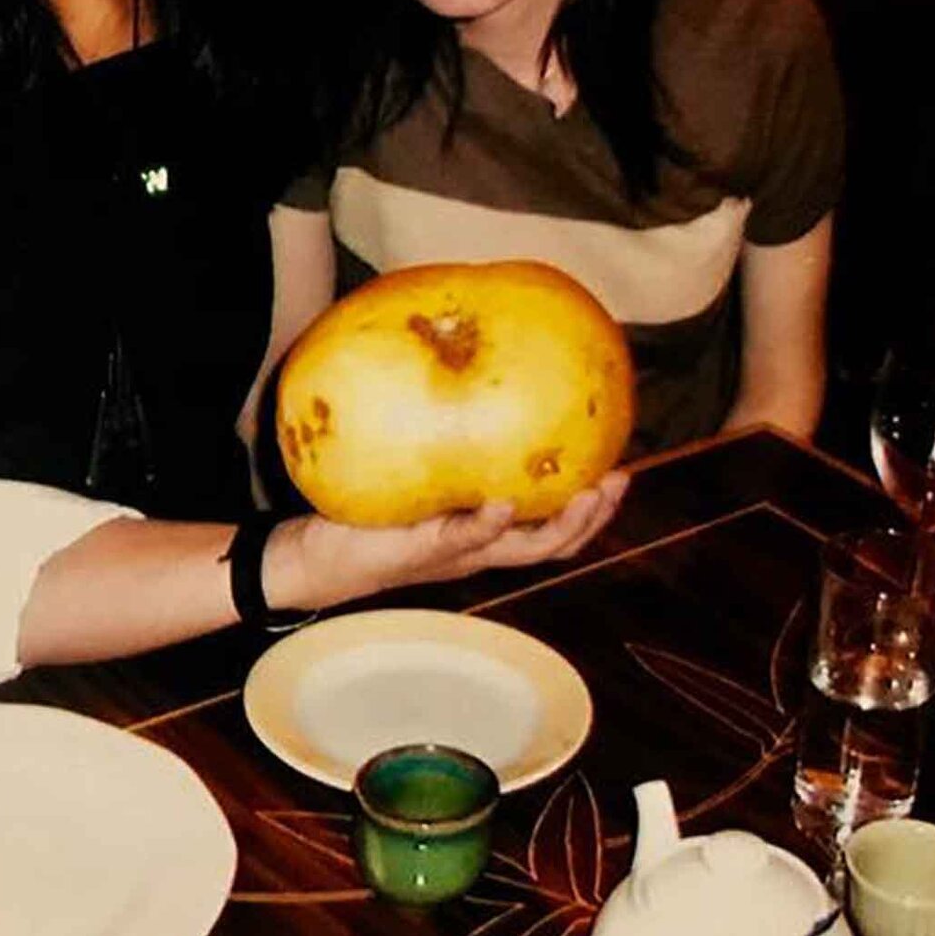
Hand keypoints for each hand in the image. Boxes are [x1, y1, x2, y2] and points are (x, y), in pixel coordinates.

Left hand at [273, 472, 628, 608]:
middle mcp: (476, 551)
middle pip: (553, 544)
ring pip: (522, 549)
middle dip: (593, 516)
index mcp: (482, 536)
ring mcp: (451, 555)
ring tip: (586, 493)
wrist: (314, 558)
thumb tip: (447, 377)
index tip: (620, 470)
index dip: (590, 508)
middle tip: (620, 478)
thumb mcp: (409, 477)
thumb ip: (434, 446)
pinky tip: (505, 503)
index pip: (549, 528)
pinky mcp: (418, 551)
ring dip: (560, 524)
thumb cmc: (364, 515)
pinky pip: (460, 539)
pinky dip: (487, 524)